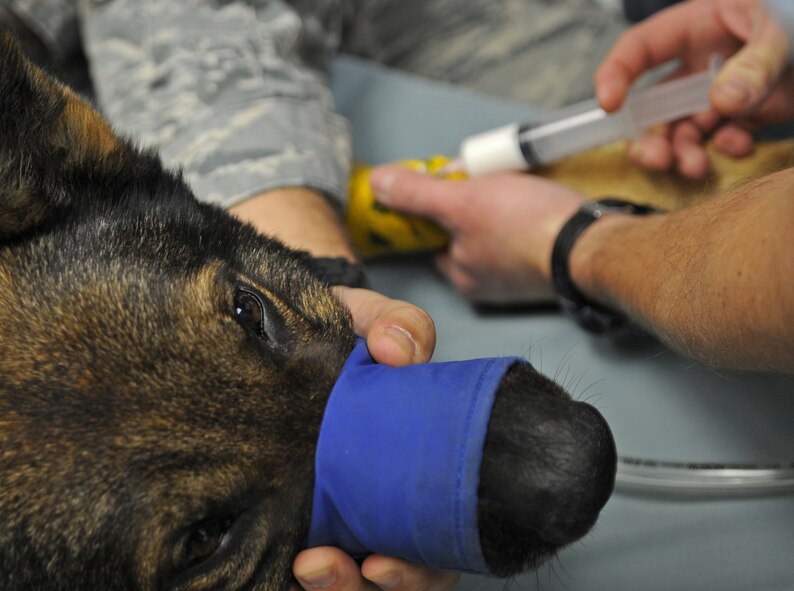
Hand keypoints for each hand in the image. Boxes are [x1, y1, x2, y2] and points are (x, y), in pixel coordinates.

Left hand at [233, 189, 448, 589]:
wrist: (281, 328)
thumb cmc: (336, 332)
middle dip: (376, 587)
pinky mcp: (287, 515)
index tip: (381, 563)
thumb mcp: (369, 320)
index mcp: (411, 469)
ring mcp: (334, 511)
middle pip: (399, 572)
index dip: (420, 568)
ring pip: (352, 580)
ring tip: (309, 567)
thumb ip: (399, 325)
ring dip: (337, 588)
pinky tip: (284, 564)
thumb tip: (399, 352)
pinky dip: (296, 575)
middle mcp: (378, 501)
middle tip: (342, 570)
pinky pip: (299, 565)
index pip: (435, 539)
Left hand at [369, 166, 584, 304]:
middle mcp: (485, 283)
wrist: (594, 244)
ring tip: (517, 191)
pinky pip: (525, 237)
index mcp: (460, 274)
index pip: (434, 237)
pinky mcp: (546, 267)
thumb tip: (378, 184)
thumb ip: (418, 195)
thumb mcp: (463, 201)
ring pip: (496, 234)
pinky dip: (527, 218)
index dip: (439, 205)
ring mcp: (518, 278)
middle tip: (490, 184)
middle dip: (474, 205)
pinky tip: (537, 204)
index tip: (453, 183)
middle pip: (466, 233)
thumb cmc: (528, 227)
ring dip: (501, 208)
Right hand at [595, 0, 793, 178]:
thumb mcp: (784, 29)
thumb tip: (722, 102)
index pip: (641, 49)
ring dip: (685, 150)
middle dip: (653, 135)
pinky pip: (723, 134)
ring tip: (695, 168)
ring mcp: (726, 87)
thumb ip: (756, 65)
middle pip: (657, 103)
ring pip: (687, 126)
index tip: (608, 106)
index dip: (615, 75)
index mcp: (701, 24)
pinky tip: (738, 148)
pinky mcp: (749, 110)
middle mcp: (705, 59)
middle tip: (657, 160)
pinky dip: (726, 146)